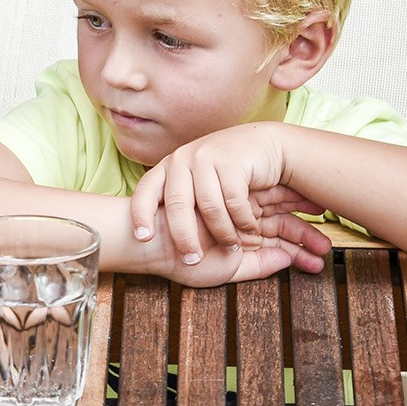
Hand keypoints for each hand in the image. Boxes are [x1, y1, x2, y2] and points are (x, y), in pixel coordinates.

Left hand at [129, 122, 288, 263]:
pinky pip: (234, 201)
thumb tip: (156, 233)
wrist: (265, 145)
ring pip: (209, 207)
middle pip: (177, 205)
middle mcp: (182, 159)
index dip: (141, 214)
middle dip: (183, 237)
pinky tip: (250, 228)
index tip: (143, 238)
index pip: (145, 191)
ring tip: (231, 248)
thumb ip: (181, 200)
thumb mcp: (198, 183)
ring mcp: (207, 157)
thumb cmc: (227, 172)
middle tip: (192, 260)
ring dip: (222, 233)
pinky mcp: (232, 161)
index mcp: (169, 166)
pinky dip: (243, 220)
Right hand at [158, 211, 332, 287]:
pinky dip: (290, 208)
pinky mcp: (232, 195)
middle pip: (283, 223)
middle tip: (330, 247)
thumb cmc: (180, 260)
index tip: (321, 258)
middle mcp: (242, 219)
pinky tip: (314, 216)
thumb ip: (257, 266)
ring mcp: (238, 206)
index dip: (300, 246)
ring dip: (305, 229)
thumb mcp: (225, 269)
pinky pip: (267, 200)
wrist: (149, 241)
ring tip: (327, 242)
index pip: (276, 238)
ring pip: (279, 213)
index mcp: (240, 236)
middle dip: (308, 236)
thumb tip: (287, 259)